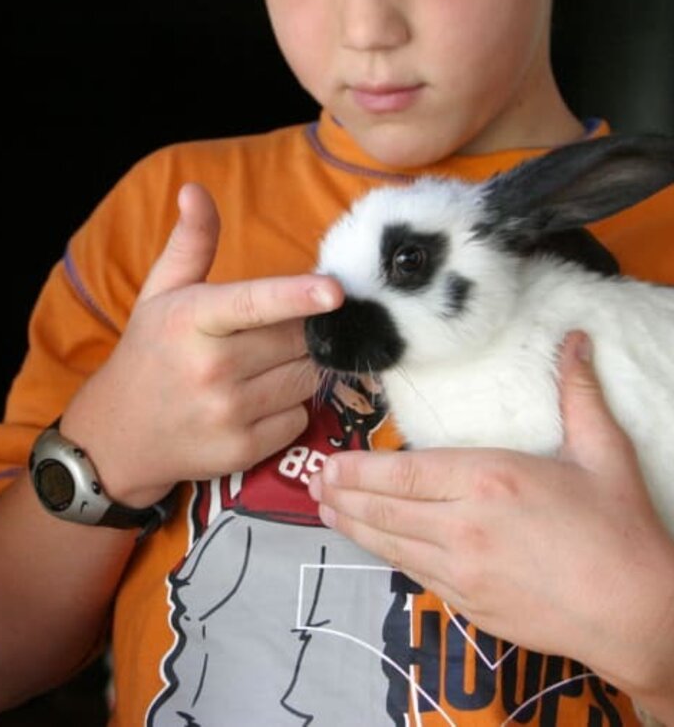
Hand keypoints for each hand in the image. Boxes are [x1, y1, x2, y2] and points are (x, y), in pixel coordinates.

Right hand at [61, 181, 341, 507]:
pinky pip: (299, 417)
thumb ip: (190, 243)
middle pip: (296, 339)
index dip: (297, 296)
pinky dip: (290, 407)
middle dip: (301, 330)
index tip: (334, 290)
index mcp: (190, 320)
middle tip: (274, 332)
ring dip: (298, 368)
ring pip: (305, 378)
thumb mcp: (160, 294)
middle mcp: (209, 367)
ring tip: (260, 367)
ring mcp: (227, 412)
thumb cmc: (148, 353)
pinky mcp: (243, 450)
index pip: (251, 304)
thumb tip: (195, 189)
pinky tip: (256, 401)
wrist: (118, 436)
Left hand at [308, 331, 673, 696]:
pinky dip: (387, 555)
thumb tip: (575, 340)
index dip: (357, 470)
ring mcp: (463, 570)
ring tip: (325, 510)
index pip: (402, 474)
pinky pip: (415, 573)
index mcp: (489, 482)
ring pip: (391, 544)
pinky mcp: (469, 603)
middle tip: (314, 483)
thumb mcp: (603, 454)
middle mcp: (465, 526)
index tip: (330, 463)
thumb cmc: (621, 533)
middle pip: (385, 509)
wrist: (641, 615)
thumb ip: (578, 395)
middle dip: (343, 496)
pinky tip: (374, 545)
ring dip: (353, 526)